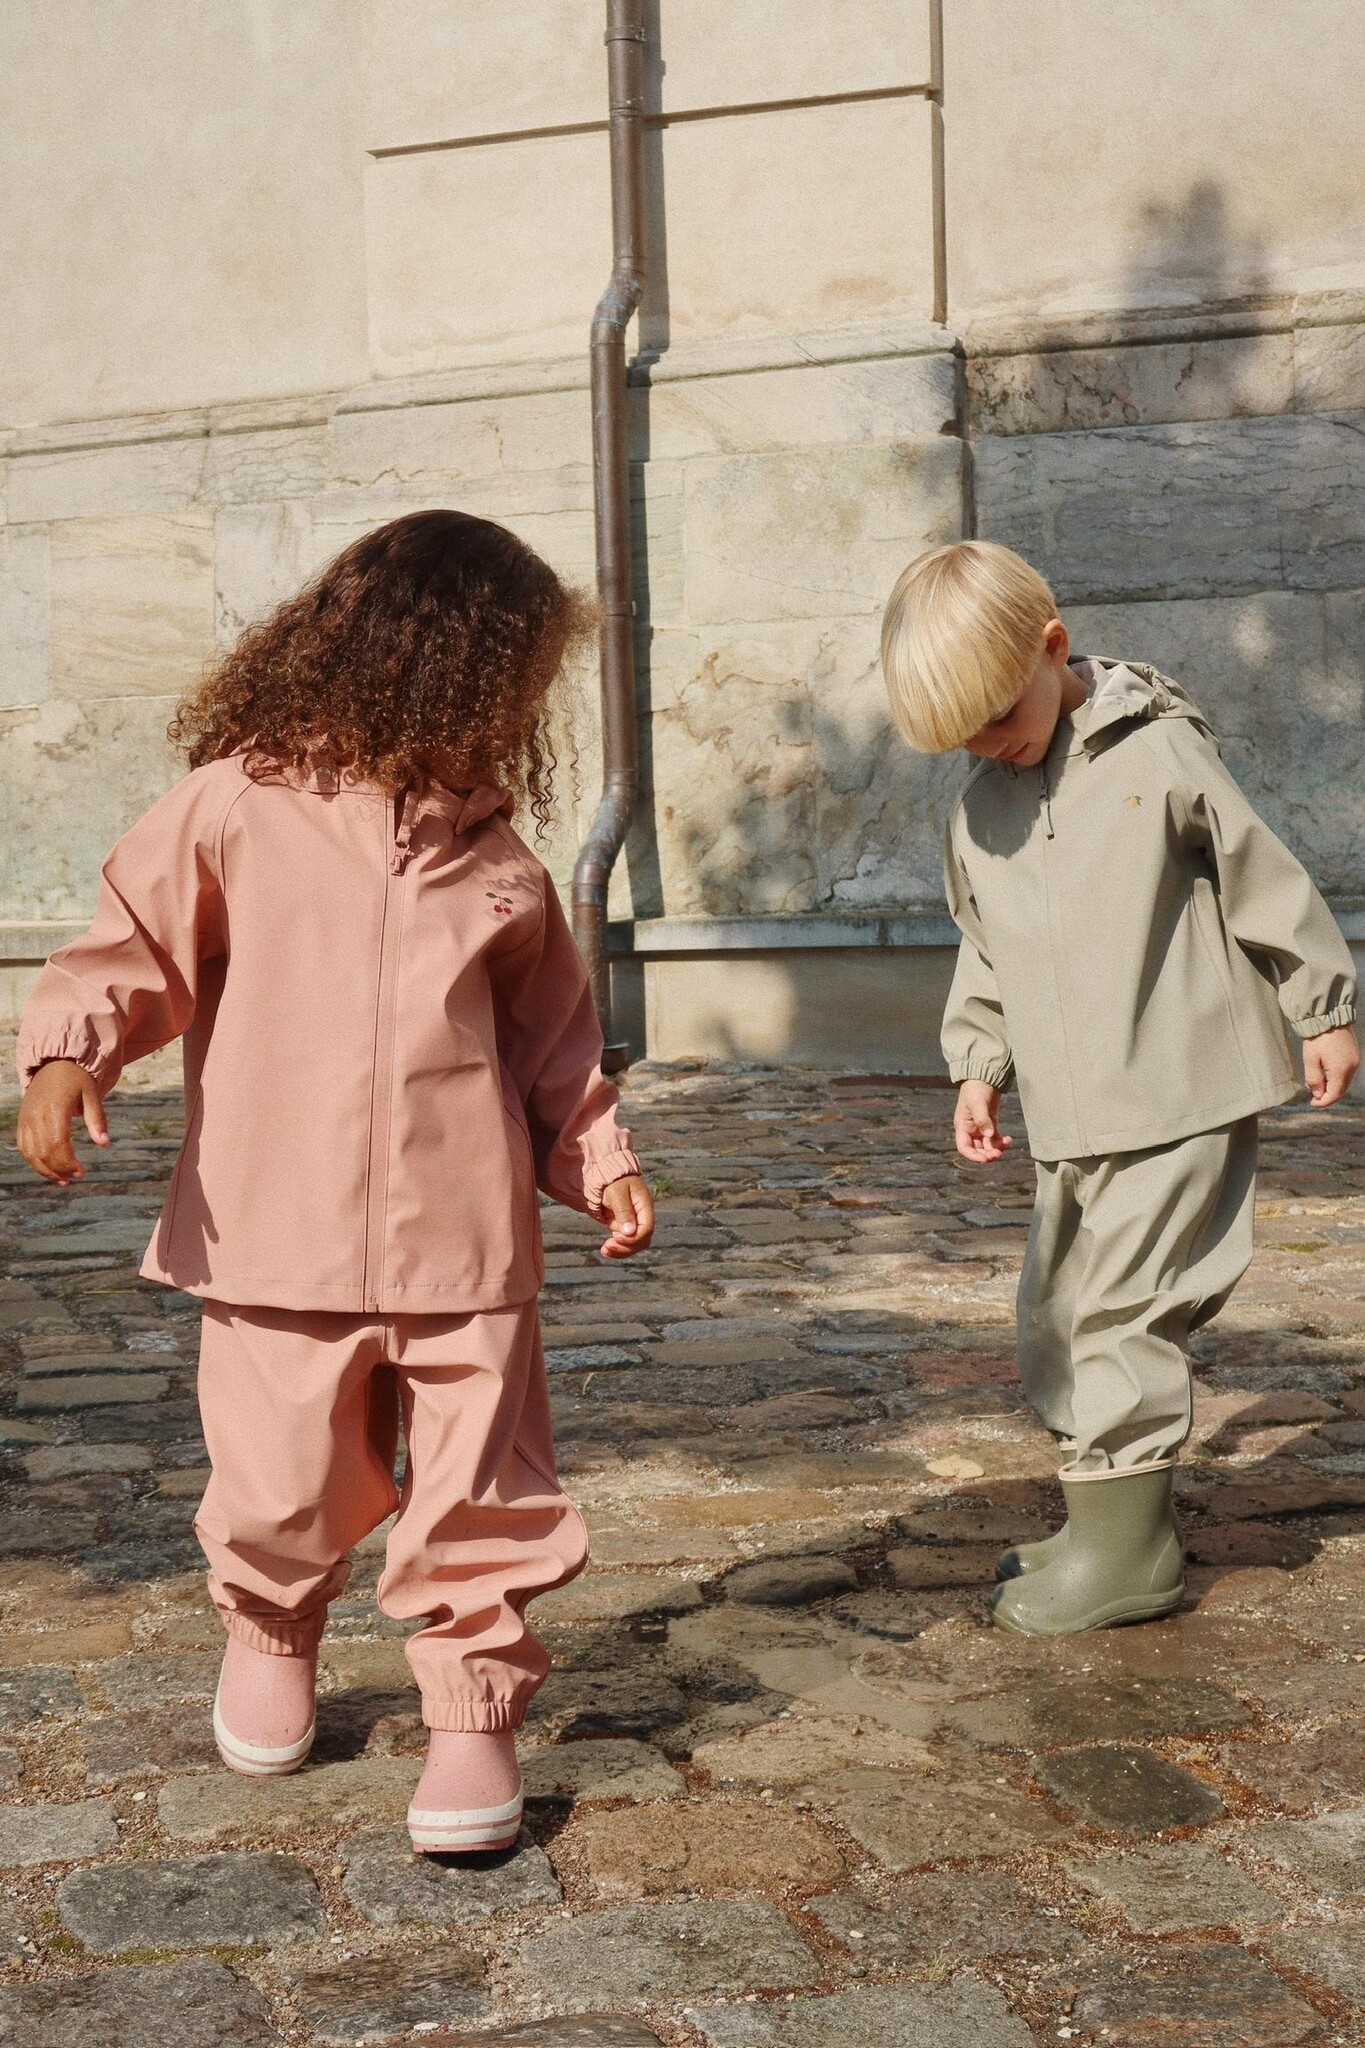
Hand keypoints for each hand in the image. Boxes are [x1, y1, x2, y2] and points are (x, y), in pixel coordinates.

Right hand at [16, 1059, 109, 1185]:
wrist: (53, 1063)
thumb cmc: (76, 1078)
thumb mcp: (91, 1093)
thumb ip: (97, 1119)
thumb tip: (105, 1144)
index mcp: (55, 1108)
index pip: (58, 1143)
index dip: (68, 1162)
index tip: (82, 1172)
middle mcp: (36, 1115)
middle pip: (43, 1152)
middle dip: (59, 1169)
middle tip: (76, 1177)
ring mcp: (26, 1119)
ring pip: (31, 1153)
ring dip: (46, 1170)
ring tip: (63, 1180)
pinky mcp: (22, 1121)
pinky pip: (24, 1147)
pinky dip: (34, 1161)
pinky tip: (49, 1169)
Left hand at [599, 1175, 654, 1257]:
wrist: (604, 1172)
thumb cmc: (612, 1179)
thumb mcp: (617, 1192)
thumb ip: (624, 1211)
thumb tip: (630, 1232)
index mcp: (645, 1205)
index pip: (647, 1228)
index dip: (633, 1238)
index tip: (615, 1238)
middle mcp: (642, 1215)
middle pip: (642, 1239)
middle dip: (626, 1246)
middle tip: (607, 1246)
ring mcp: (634, 1221)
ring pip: (634, 1243)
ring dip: (621, 1250)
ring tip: (605, 1250)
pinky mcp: (624, 1225)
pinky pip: (625, 1241)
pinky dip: (617, 1247)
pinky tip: (606, 1249)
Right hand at [953, 1080, 1011, 1162]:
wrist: (984, 1077)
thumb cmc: (975, 1088)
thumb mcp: (977, 1103)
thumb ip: (982, 1119)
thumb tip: (989, 1135)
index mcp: (962, 1126)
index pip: (964, 1148)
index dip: (973, 1156)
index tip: (985, 1158)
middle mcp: (970, 1129)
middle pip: (977, 1150)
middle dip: (986, 1155)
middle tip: (997, 1154)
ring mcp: (981, 1127)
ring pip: (987, 1146)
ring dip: (996, 1149)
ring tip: (1006, 1144)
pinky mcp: (990, 1123)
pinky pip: (995, 1139)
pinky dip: (1001, 1142)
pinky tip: (1009, 1139)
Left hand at [1303, 1024, 1359, 1106]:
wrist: (1329, 1016)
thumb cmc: (1317, 1037)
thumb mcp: (1310, 1059)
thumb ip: (1314, 1079)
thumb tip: (1318, 1095)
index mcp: (1341, 1070)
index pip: (1334, 1095)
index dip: (1322, 1102)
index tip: (1311, 1103)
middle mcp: (1352, 1068)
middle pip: (1341, 1091)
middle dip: (1327, 1096)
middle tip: (1313, 1095)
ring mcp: (1355, 1061)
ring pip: (1344, 1083)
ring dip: (1332, 1087)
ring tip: (1318, 1084)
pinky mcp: (1355, 1055)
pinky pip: (1347, 1073)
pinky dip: (1337, 1078)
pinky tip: (1326, 1074)